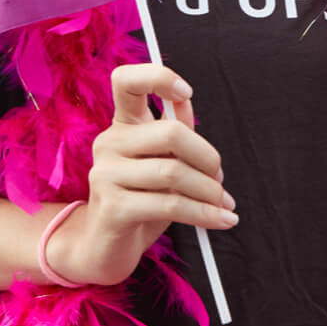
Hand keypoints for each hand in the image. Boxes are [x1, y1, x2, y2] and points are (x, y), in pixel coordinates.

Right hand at [44, 64, 236, 286]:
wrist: (104, 248)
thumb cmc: (139, 199)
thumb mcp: (159, 162)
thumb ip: (173, 131)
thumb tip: (186, 102)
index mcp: (122, 125)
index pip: (126, 80)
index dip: (158, 77)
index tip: (186, 93)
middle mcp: (109, 143)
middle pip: (171, 133)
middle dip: (208, 158)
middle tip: (219, 180)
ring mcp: (105, 175)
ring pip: (173, 173)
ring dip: (209, 192)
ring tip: (222, 204)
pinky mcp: (113, 208)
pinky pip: (170, 205)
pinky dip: (203, 213)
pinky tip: (219, 220)